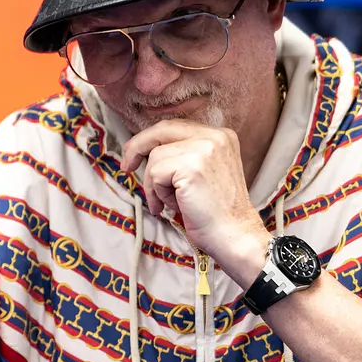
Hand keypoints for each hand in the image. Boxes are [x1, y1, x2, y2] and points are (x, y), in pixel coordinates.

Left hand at [120, 120, 270, 282]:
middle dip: (137, 146)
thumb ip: (185, 155)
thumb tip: (147, 150)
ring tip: (171, 203)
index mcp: (221, 135)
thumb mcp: (204, 173)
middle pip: (162, 130)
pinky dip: (158, 193)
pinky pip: (155, 173)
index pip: (175, 127)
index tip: (135, 154)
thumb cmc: (216, 212)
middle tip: (127, 166)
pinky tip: (175, 206)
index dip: (151, 139)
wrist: (234, 235)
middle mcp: (215, 136)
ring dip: (155, 184)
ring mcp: (204, 148)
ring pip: (155, 157)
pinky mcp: (191, 166)